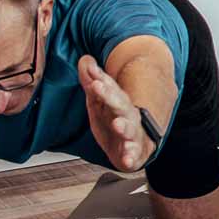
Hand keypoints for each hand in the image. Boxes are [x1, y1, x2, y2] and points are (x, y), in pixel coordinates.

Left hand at [79, 55, 155, 171]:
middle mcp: (127, 115)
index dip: (101, 80)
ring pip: (129, 128)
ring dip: (124, 126)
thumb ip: (92, 81)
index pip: (110, 88)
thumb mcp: (100, 102)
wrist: (134, 146)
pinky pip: (133, 155)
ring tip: (117, 124)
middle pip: (120, 104)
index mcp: (118, 102)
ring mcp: (132, 133)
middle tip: (98, 87)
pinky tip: (127, 159)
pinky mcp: (134, 152)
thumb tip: (85, 59)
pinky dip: (131, 157)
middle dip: (110, 95)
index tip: (92, 74)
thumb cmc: (115, 121)